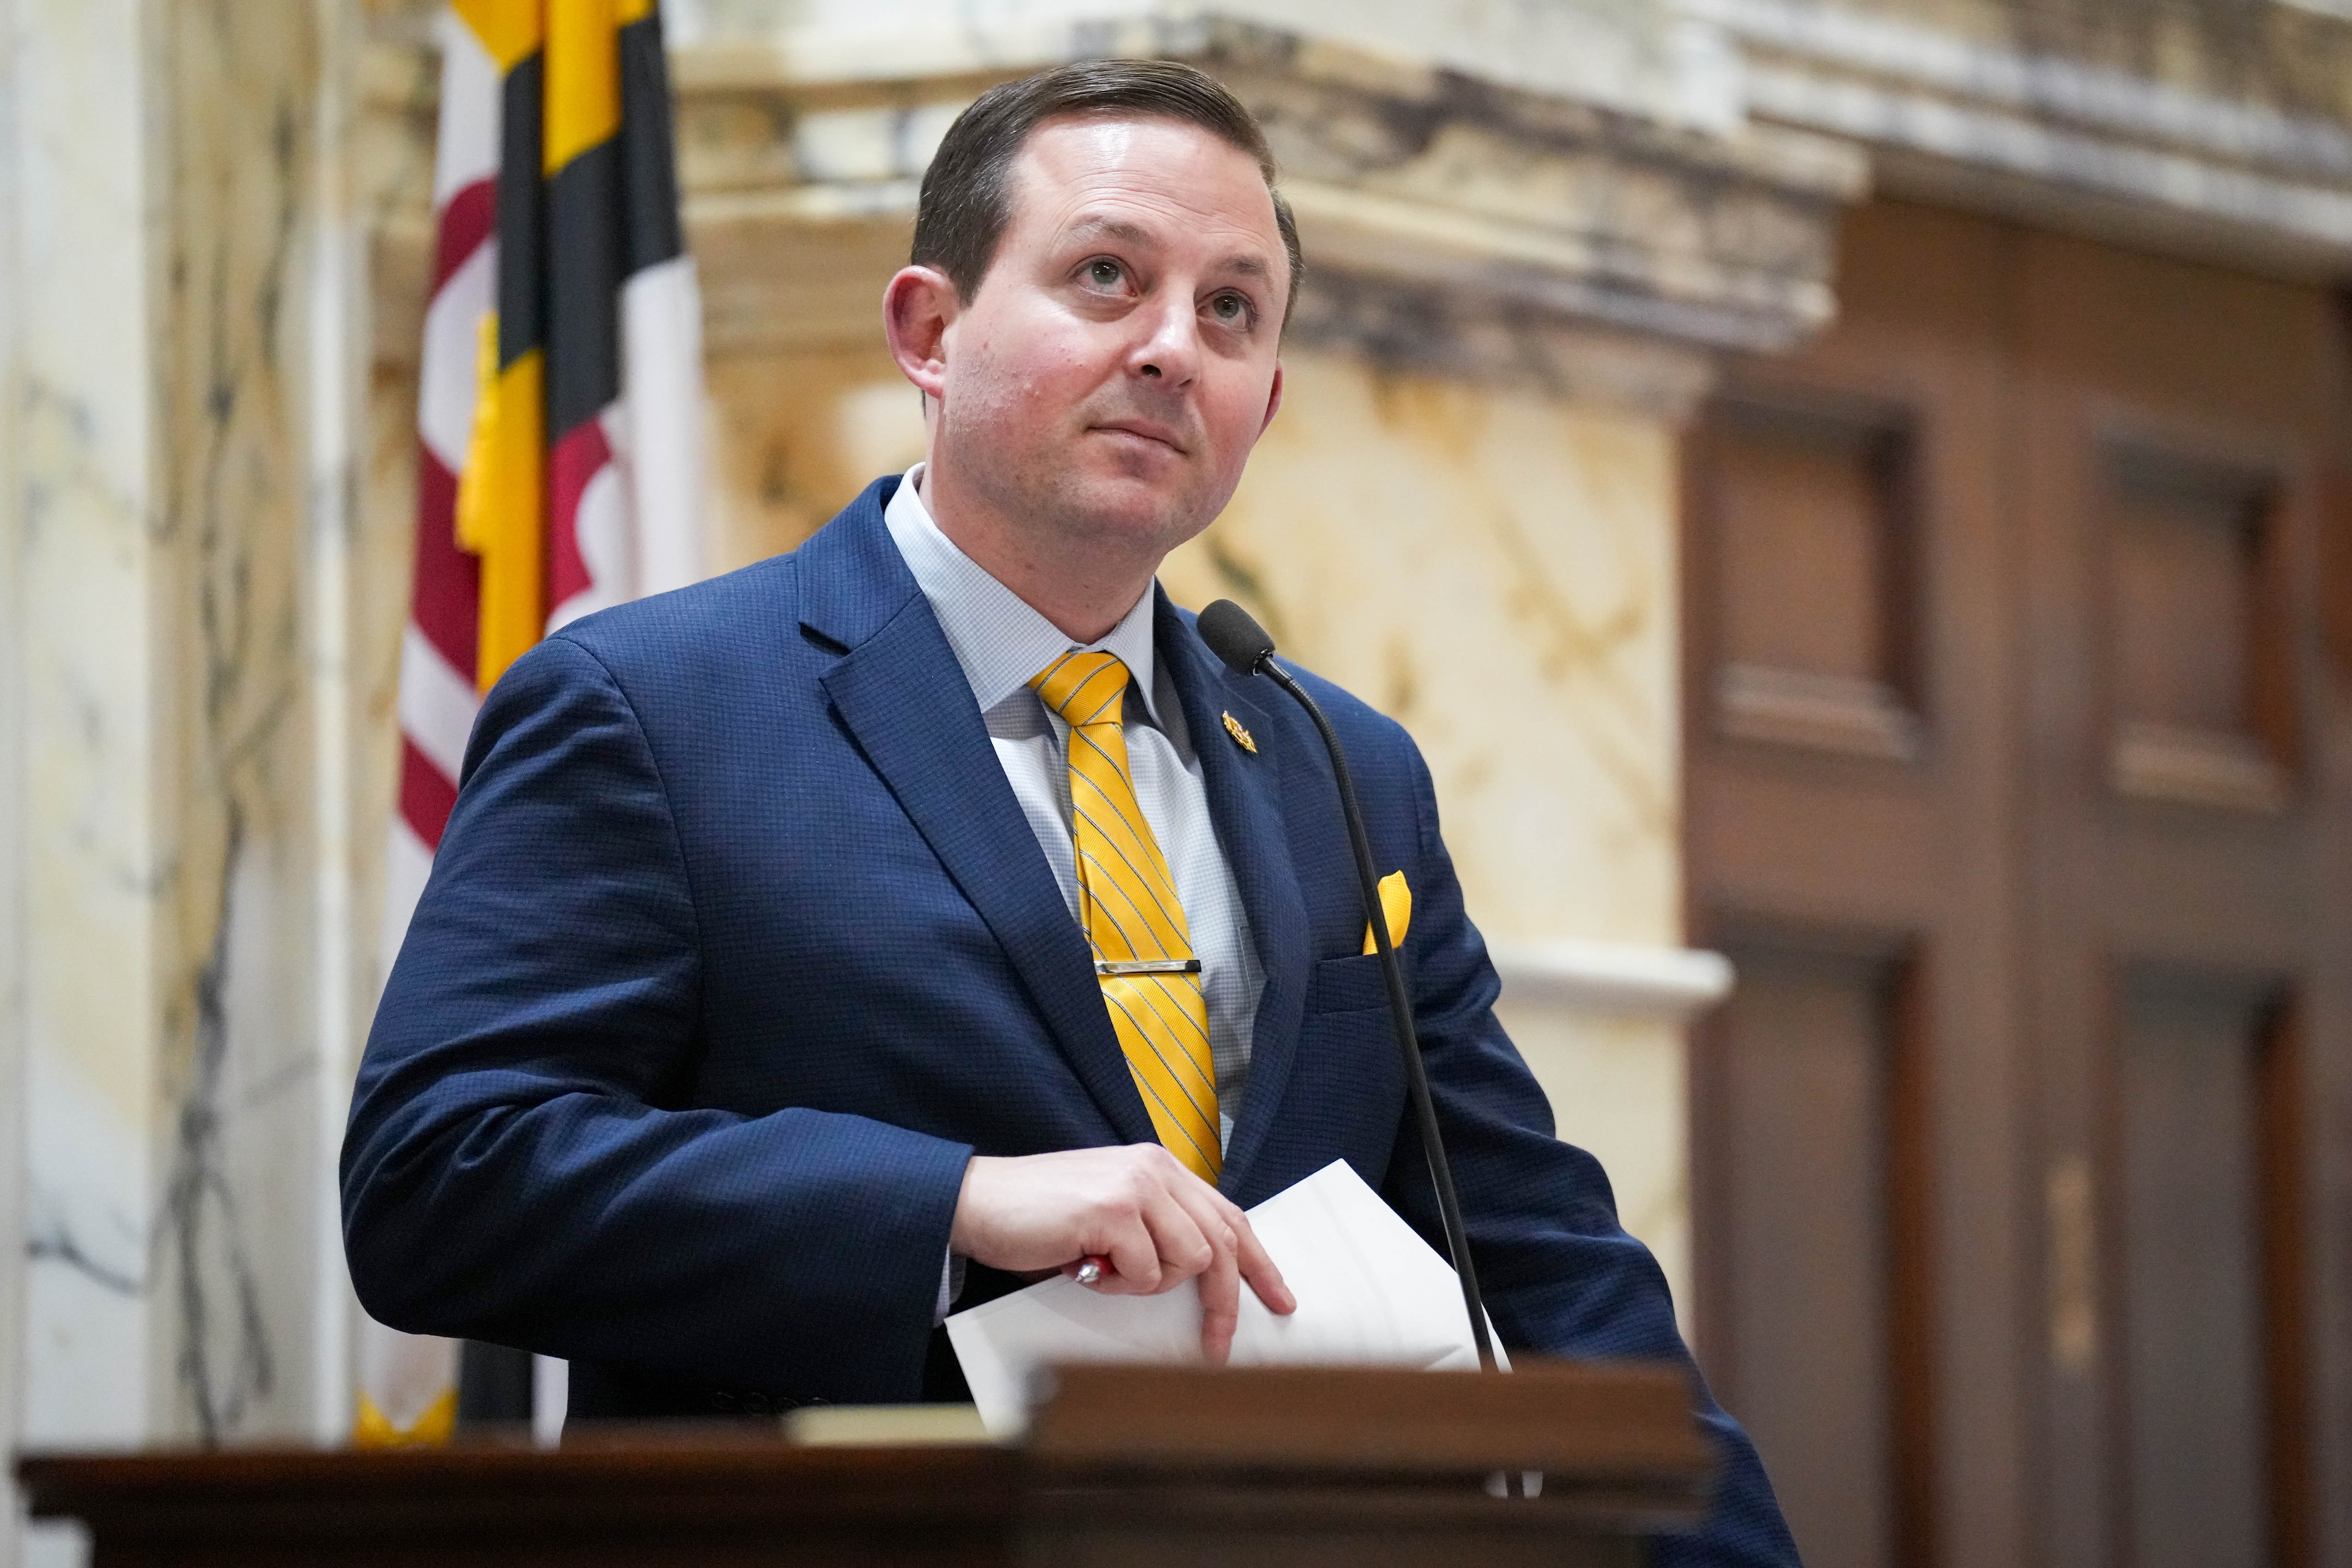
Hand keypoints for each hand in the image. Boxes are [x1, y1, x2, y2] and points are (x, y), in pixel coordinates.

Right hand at [949, 1144, 1295, 1363]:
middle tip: (1216, 1345)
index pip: (1228, 1215)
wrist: (980, 1201)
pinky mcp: (1112, 1211)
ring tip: (1104, 1271)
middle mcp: (1155, 1169)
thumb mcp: (1113, 1213)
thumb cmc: (1041, 1215)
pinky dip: (1116, 1285)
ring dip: (1148, 1284)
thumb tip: (1202, 1274)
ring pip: (1188, 1261)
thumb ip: (1156, 1227)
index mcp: (1159, 1167)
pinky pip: (1144, 1273)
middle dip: (1223, 1302)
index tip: (1279, 1298)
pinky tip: (1083, 1266)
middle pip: (1221, 1243)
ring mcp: (1135, 1187)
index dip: (1258, 1262)